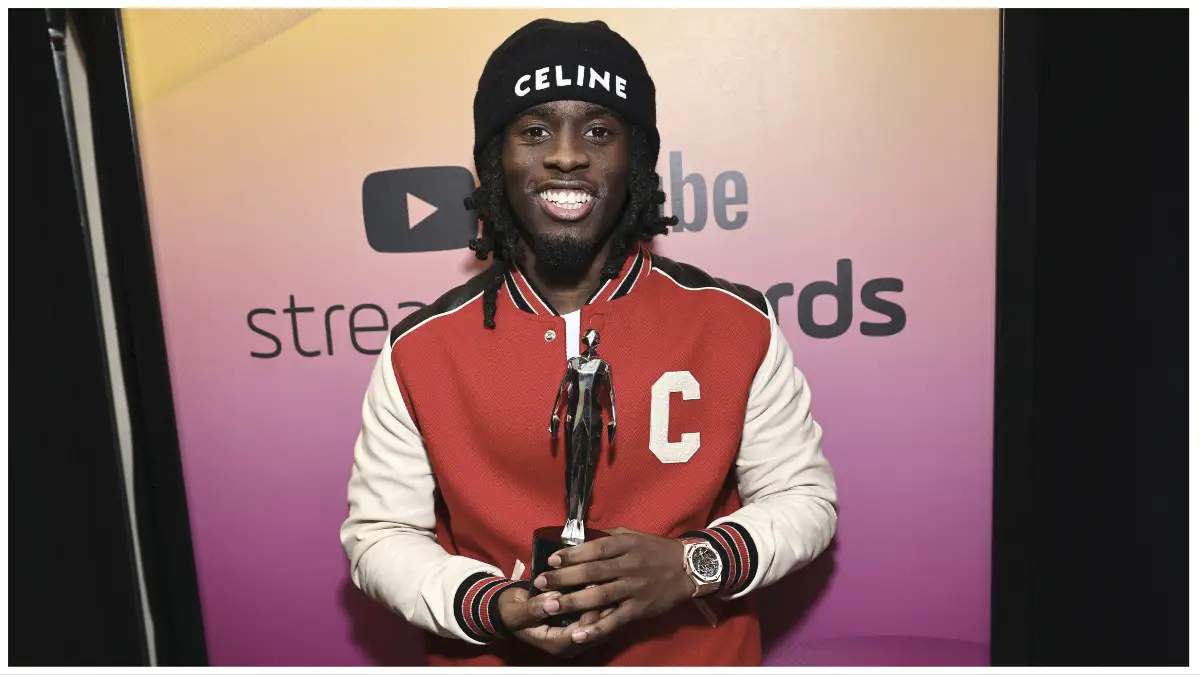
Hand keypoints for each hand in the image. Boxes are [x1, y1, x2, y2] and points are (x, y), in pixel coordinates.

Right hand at [495, 585, 607, 656]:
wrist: (511, 611)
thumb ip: (533, 609)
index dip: (589, 616)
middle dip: (602, 609)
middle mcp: (570, 644)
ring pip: (600, 625)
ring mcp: (577, 635)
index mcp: (555, 645)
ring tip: (607, 582)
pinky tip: (604, 585)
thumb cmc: (512, 612)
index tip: (590, 590)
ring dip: (605, 605)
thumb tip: (552, 603)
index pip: (580, 635)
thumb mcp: (516, 611)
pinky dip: (601, 603)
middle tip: (604, 584)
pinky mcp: (580, 624)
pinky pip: (596, 617)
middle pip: (595, 631)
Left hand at [531, 527, 696, 645]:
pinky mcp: (639, 609)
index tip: (552, 560)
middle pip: (592, 572)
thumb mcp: (633, 536)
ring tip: (550, 606)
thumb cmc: (656, 550)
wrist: (689, 568)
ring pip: (600, 596)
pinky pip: (615, 620)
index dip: (572, 554)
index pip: (595, 549)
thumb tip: (581, 539)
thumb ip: (608, 538)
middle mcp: (629, 566)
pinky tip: (578, 634)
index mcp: (626, 545)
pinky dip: (597, 629)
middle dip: (563, 578)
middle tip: (540, 583)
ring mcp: (634, 589)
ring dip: (573, 602)